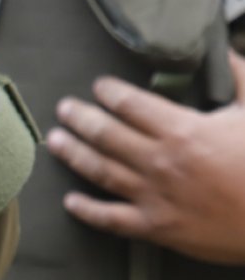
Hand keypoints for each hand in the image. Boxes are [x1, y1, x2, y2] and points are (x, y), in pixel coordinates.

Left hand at [45, 51, 244, 265]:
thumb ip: (239, 79)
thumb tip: (225, 52)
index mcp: (182, 130)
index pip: (132, 104)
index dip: (110, 93)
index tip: (98, 87)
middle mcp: (159, 161)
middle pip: (107, 134)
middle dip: (81, 118)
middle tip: (63, 108)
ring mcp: (154, 196)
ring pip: (101, 171)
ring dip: (73, 154)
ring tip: (54, 141)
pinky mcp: (156, 227)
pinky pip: (111, 219)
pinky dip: (87, 210)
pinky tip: (69, 201)